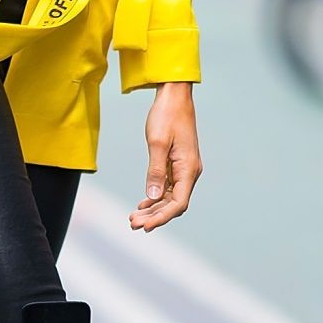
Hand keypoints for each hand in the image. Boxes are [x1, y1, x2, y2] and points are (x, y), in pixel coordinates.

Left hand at [130, 82, 200, 234]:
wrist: (174, 95)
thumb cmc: (166, 115)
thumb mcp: (156, 143)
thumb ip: (155, 171)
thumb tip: (153, 197)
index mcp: (189, 168)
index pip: (178, 203)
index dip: (162, 217)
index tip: (145, 226)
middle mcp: (190, 172)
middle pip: (174, 204)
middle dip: (154, 216)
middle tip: (132, 224)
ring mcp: (184, 169)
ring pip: (170, 197)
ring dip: (153, 209)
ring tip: (134, 218)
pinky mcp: (178, 164)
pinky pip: (168, 187)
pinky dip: (156, 197)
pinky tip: (143, 204)